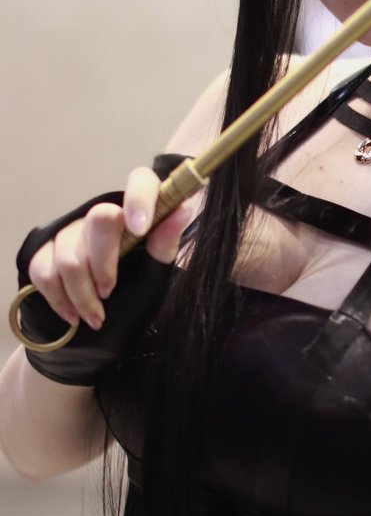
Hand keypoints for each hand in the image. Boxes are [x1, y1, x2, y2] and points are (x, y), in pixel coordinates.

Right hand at [27, 168, 192, 333]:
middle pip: (99, 218)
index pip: (141, 181)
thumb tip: (181, 210)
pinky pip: (42, 268)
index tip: (140, 228)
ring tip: (95, 316)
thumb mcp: (155, 277)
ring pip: (69, 254)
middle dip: (102, 264)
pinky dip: (58, 297)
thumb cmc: (136, 299)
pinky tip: (73, 315)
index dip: (139, 199)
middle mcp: (104, 215)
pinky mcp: (45, 251)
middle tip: (109, 292)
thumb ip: (164, 246)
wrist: (106, 334)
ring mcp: (71, 231)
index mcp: (138, 214)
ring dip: (81, 293)